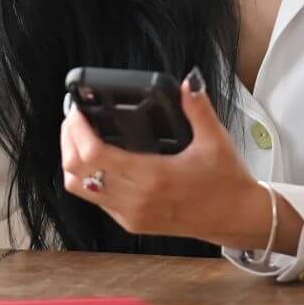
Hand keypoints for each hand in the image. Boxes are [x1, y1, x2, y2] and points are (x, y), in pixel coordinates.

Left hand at [60, 68, 265, 247]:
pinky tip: (98, 159)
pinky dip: (88, 177)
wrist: (235, 219)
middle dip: (68, 141)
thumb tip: (188, 81)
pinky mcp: (132, 222)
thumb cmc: (226, 183)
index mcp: (152, 177)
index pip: (93, 155)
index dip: (76, 131)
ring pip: (80, 189)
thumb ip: (198, 108)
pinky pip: (96, 200)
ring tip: (80, 137)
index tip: (76, 112)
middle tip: (74, 119)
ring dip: (73, 161)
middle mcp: (135, 200)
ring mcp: (131, 214)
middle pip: (76, 172)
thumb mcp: (215, 140)